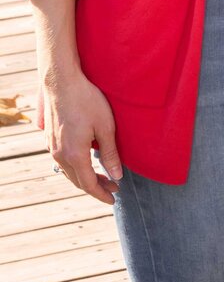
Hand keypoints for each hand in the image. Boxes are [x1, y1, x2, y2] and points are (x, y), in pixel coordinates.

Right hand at [43, 66, 121, 204]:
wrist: (62, 82)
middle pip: (78, 181)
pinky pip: (62, 162)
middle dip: (96, 187)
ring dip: (85, 177)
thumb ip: (110, 153)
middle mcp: (60, 155)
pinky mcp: (50, 139)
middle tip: (113, 187)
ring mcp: (52, 148)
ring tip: (102, 177)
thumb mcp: (105, 126)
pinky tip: (85, 161)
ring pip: (69, 172)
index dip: (101, 194)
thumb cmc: (87, 100)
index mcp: (75, 155)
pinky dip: (76, 168)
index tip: (113, 199)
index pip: (89, 184)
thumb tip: (117, 175)